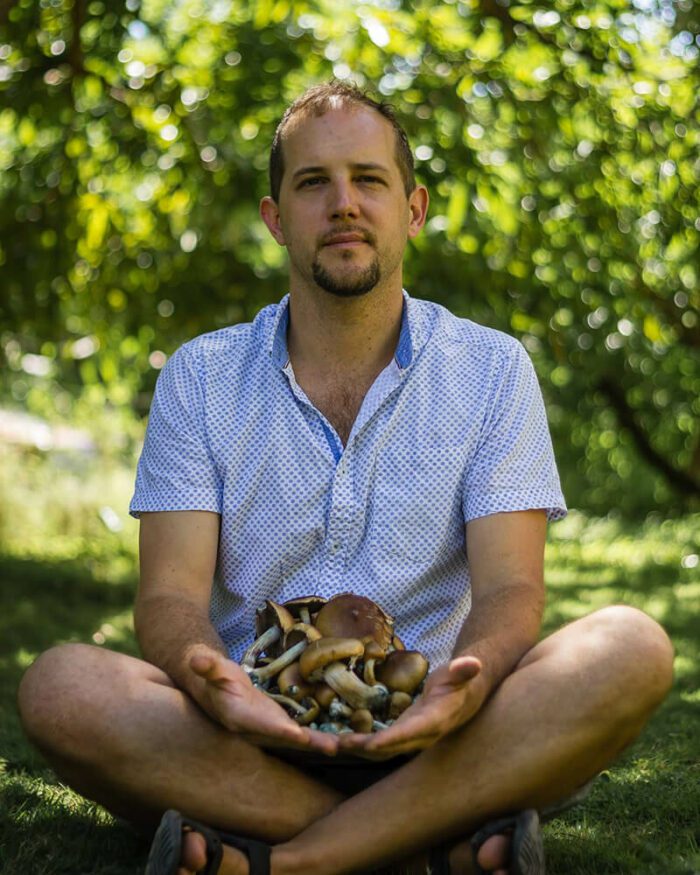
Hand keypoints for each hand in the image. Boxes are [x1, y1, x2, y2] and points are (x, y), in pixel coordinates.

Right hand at [188, 646, 338, 755]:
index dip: (279, 730)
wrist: (218, 693)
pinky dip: (329, 737)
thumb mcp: (212, 670)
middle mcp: (261, 731)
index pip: (261, 725)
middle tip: (335, 747)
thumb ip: (208, 667)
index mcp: (242, 718)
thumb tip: (197, 659)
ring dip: (326, 743)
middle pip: (289, 739)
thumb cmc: (215, 679)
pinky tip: (352, 739)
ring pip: (304, 740)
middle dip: (311, 744)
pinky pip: (310, 733)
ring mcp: (275, 731)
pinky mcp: (287, 727)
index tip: (296, 734)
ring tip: (350, 746)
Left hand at [337, 655, 484, 760]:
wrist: (465, 697)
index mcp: (434, 721)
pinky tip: (339, 739)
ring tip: (332, 745)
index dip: (391, 740)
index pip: (411, 733)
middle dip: (365, 748)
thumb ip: (463, 671)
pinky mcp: (401, 735)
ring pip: (381, 749)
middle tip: (339, 744)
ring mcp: (410, 738)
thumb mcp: (461, 674)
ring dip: (358, 749)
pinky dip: (360, 744)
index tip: (371, 743)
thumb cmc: (461, 682)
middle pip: (390, 747)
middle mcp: (420, 736)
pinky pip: (379, 743)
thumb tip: (473, 664)